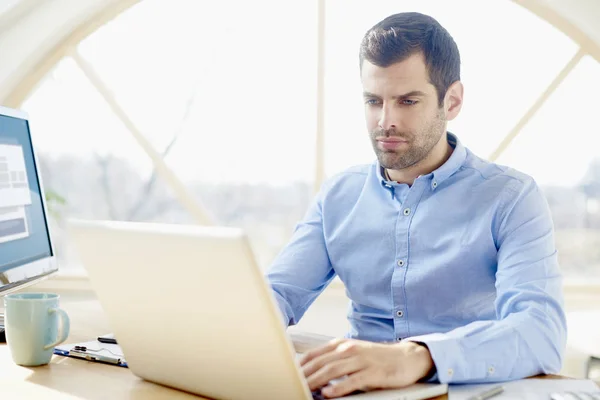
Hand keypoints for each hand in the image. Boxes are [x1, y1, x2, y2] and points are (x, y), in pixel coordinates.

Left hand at [299, 338, 433, 397]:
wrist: (406, 358)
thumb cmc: (377, 358)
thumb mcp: (353, 355)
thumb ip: (335, 361)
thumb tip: (314, 373)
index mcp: (342, 344)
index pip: (314, 354)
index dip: (300, 365)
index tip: (287, 375)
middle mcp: (349, 349)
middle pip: (321, 363)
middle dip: (304, 375)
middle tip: (292, 384)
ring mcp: (361, 360)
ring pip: (333, 370)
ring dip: (317, 381)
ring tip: (305, 389)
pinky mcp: (373, 372)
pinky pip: (353, 380)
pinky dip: (339, 387)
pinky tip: (329, 394)